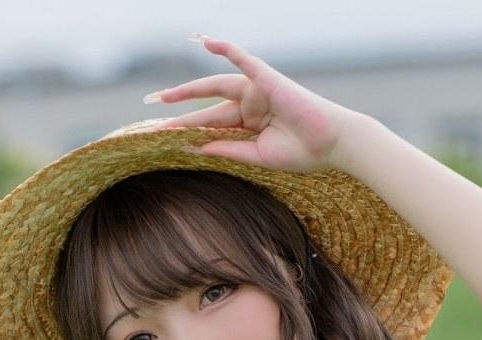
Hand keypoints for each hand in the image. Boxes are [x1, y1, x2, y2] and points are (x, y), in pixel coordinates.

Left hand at [144, 34, 361, 174]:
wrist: (331, 145)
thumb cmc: (301, 152)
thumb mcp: (255, 155)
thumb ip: (226, 148)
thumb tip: (193, 145)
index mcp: (247, 124)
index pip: (209, 125)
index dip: (185, 130)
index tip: (159, 136)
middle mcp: (249, 105)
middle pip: (206, 106)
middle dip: (179, 109)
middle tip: (150, 112)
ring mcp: (257, 90)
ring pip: (216, 86)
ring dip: (189, 90)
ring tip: (162, 96)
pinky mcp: (267, 78)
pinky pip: (244, 59)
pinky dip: (227, 48)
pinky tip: (206, 42)